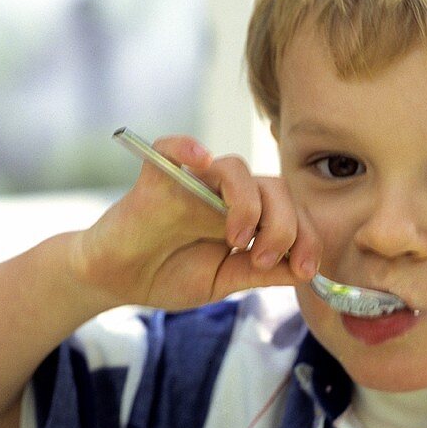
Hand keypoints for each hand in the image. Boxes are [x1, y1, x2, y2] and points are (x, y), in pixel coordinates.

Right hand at [74, 135, 321, 311]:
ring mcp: (194, 182)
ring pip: (236, 169)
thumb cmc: (170, 275)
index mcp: (248, 215)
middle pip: (274, 188)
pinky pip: (174, 145)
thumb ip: (263, 274)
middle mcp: (226, 194)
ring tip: (238, 240)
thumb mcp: (226, 281)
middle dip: (285, 226)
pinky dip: (188, 146)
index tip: (307, 270)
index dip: (308, 237)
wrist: (118, 280)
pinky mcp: (159, 175)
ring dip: (249, 204)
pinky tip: (200, 160)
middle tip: (265, 259)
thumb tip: (306, 271)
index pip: (291, 212)